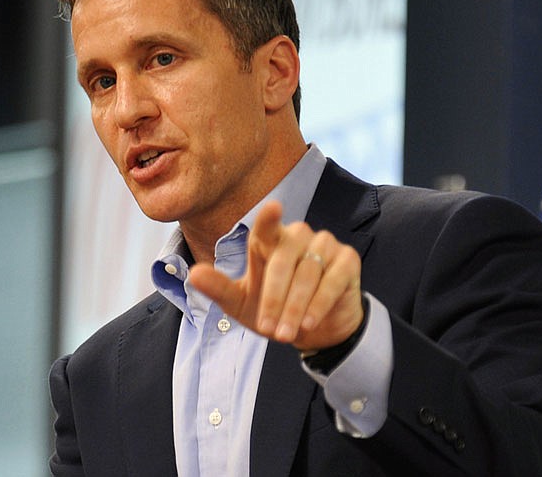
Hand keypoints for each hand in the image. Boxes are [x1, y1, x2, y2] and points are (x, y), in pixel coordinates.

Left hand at [189, 200, 363, 350]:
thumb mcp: (242, 304)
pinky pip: (332, 280)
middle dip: (274, 298)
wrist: (316, 329)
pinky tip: (309, 323)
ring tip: (285, 333)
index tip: (273, 208)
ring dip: (295, 307)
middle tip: (269, 330)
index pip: (267, 227)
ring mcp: (325, 245)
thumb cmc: (274, 310)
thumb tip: (194, 274)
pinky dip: (319, 304)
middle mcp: (299, 236)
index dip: (269, 218)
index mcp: (270, 241)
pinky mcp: (347, 260)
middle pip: (283, 261)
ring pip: (308, 273)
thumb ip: (219, 288)